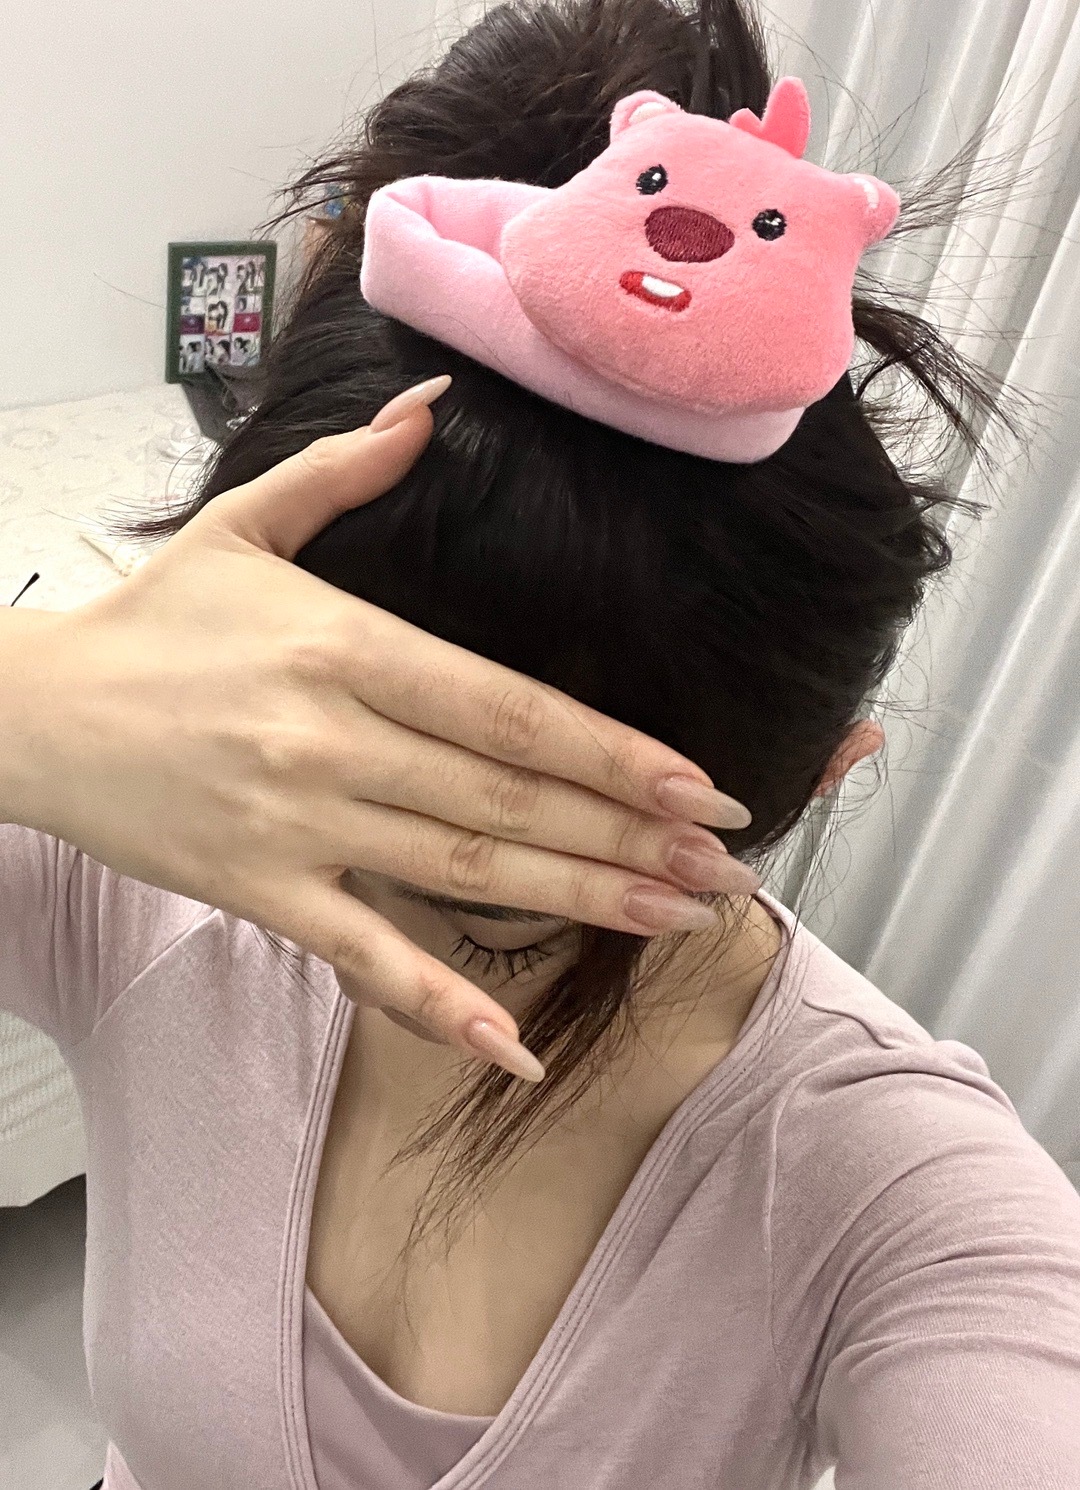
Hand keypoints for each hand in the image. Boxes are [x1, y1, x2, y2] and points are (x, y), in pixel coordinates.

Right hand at [26, 378, 753, 1077]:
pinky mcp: (259, 888)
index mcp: (345, 645)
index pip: (508, 705)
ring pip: (463, 869)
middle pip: (508, 794)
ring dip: (577, 901)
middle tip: (726, 869)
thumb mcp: (244, 523)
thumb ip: (348, 470)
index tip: (699, 784)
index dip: (611, 751)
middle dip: (627, 837)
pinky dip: (439, 1004)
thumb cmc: (153, 620)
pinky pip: (362, 954)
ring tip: (673, 921)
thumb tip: (434, 400)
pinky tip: (514, 1046)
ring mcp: (298, 821)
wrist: (36, 711)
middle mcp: (333, 738)